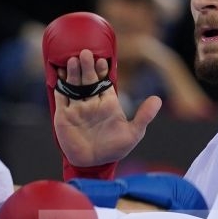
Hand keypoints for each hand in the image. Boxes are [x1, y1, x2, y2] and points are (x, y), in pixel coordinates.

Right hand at [51, 49, 160, 166]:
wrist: (93, 165)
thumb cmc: (114, 149)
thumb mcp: (134, 133)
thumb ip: (144, 116)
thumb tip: (158, 99)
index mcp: (108, 103)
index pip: (104, 81)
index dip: (102, 70)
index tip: (102, 60)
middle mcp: (91, 102)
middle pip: (88, 79)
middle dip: (87, 66)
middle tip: (85, 53)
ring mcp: (77, 108)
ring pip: (74, 85)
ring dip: (73, 73)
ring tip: (73, 60)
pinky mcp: (63, 116)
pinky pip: (61, 97)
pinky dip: (60, 86)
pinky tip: (59, 75)